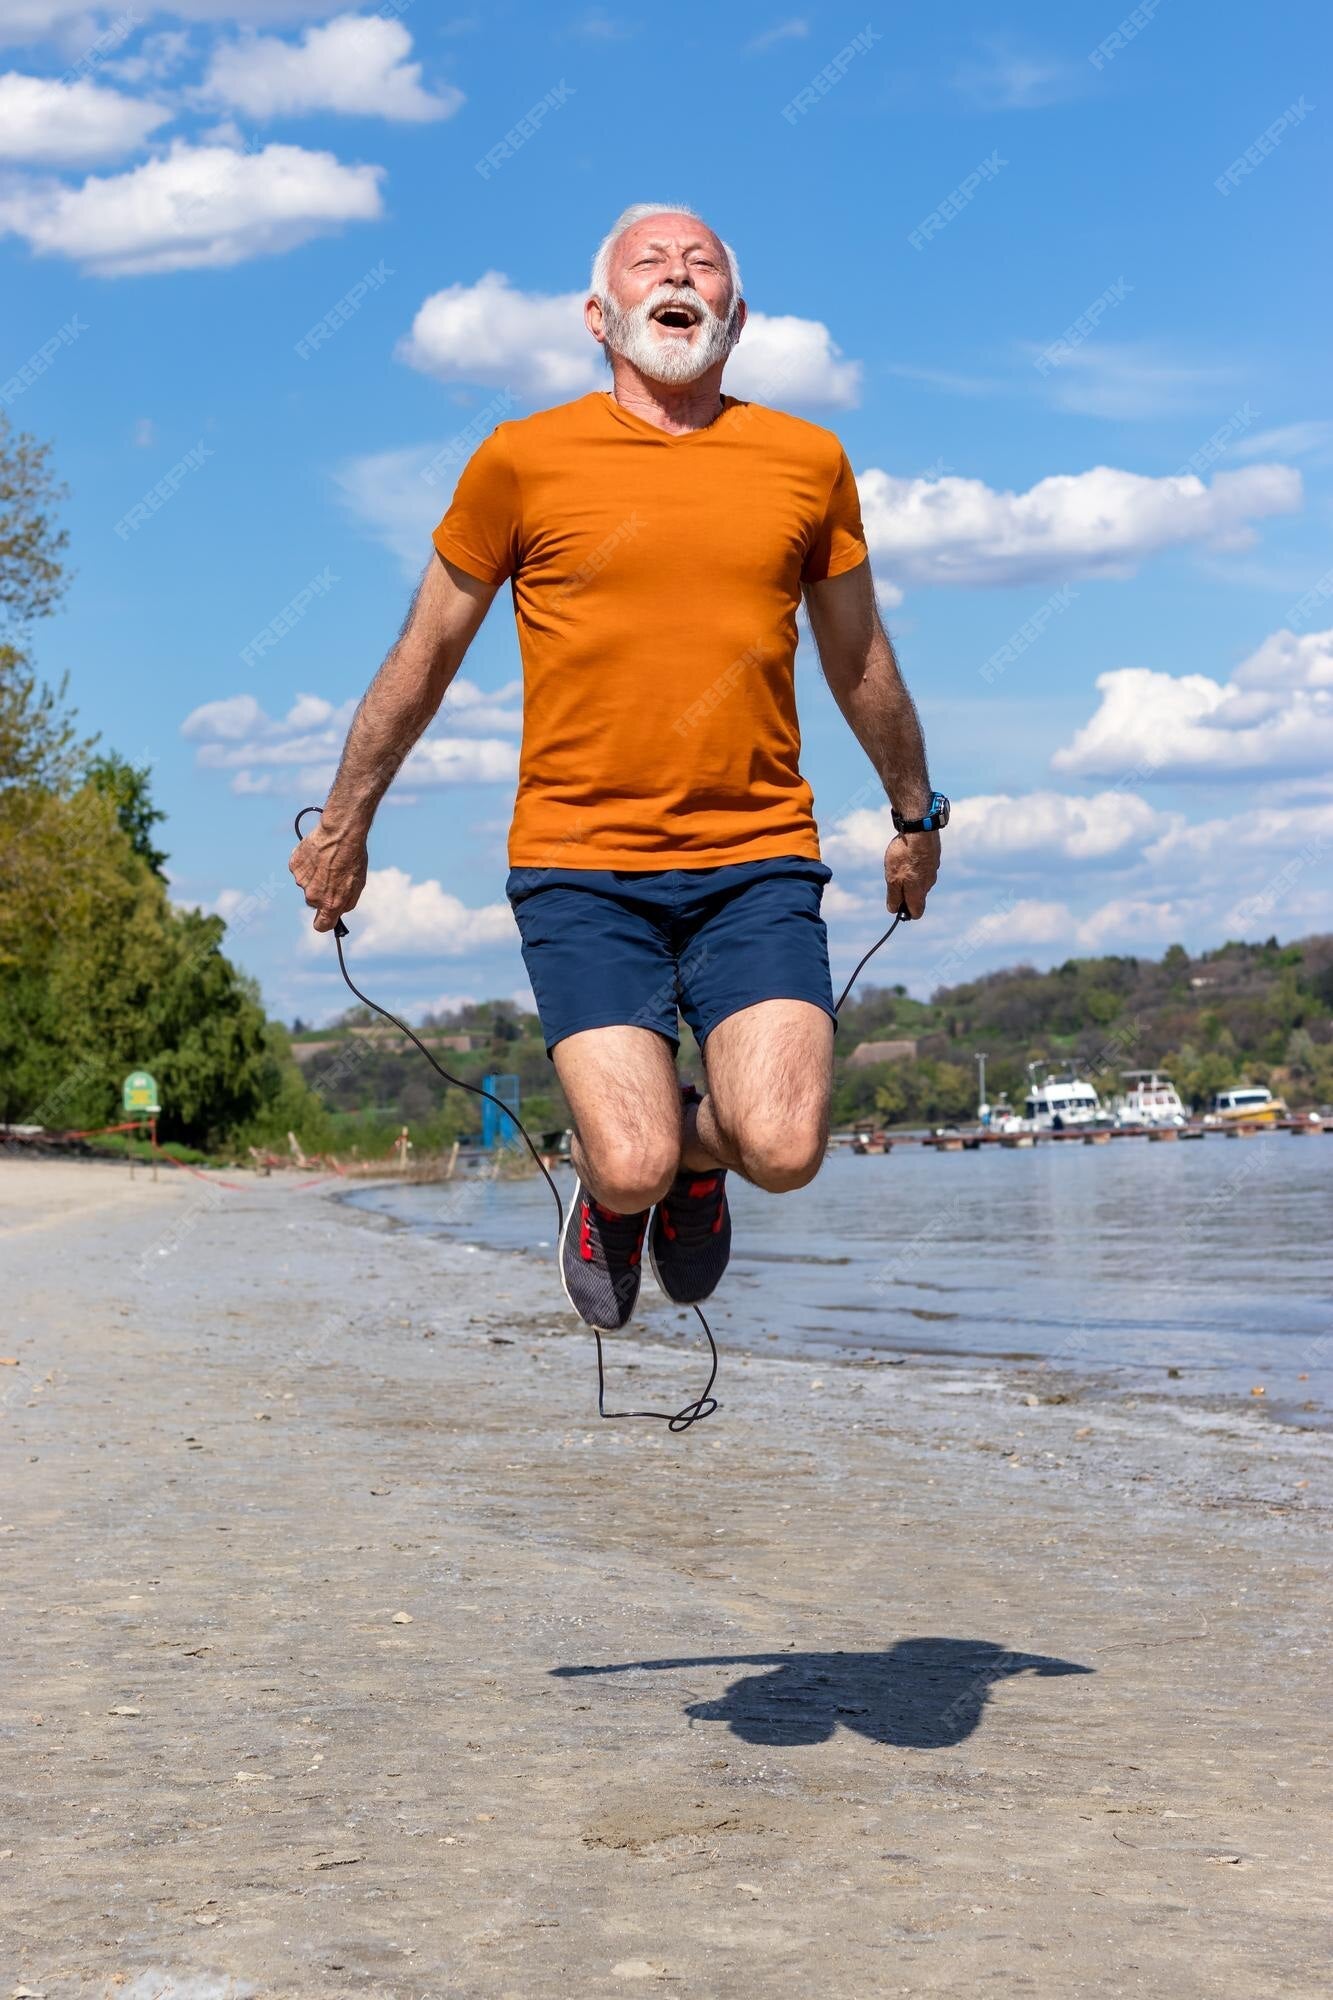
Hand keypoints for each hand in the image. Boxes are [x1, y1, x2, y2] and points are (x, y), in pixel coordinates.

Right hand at [289, 817, 367, 932]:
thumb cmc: (353, 858)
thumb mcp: (357, 885)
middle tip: (332, 875)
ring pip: (306, 884)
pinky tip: (317, 853)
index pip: (321, 925)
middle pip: (314, 902)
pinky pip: (300, 869)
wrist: (340, 833)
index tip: (327, 917)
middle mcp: (313, 896)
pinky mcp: (294, 865)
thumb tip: (338, 911)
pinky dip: (306, 863)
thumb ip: (346, 903)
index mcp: (330, 904)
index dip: (324, 922)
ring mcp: (301, 881)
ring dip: (314, 876)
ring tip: (326, 860)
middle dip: (321, 893)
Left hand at [885, 831, 939, 918]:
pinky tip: (908, 854)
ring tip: (900, 863)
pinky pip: (924, 868)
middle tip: (894, 879)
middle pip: (918, 897)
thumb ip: (894, 896)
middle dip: (906, 893)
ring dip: (911, 878)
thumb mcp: (893, 879)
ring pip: (921, 881)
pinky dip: (916, 865)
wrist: (919, 831)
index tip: (897, 904)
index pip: (917, 913)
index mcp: (918, 892)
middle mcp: (929, 884)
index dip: (906, 912)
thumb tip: (893, 910)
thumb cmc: (904, 856)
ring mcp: (933, 870)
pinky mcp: (934, 858)